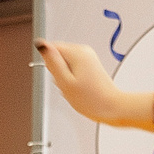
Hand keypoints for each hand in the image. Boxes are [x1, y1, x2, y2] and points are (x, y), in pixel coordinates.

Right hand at [32, 40, 153, 129]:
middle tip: (67, 85)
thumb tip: (42, 45)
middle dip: (58, 72)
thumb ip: (52, 63)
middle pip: (58, 56)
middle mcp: (84, 51)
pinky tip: (79, 89)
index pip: (51, 48)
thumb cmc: (91, 100)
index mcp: (77, 53)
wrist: (112, 107)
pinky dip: (72, 80)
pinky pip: (72, 70)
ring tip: (74, 88)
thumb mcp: (65, 82)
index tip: (58, 76)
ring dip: (65, 78)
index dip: (50, 65)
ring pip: (64, 64)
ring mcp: (88, 58)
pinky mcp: (90, 65)